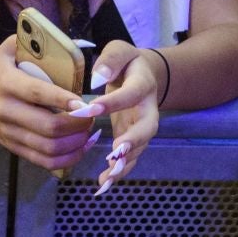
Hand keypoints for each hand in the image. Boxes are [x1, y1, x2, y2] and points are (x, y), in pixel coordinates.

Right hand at [0, 36, 93, 172]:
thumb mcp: (9, 48)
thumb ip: (37, 43)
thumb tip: (78, 43)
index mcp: (7, 83)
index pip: (37, 93)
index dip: (64, 100)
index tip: (86, 103)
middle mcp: (7, 111)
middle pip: (48, 127)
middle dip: (78, 125)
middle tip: (93, 115)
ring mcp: (9, 133)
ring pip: (48, 148)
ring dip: (75, 143)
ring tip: (89, 132)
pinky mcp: (12, 147)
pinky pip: (43, 161)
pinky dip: (66, 159)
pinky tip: (80, 147)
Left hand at [78, 41, 164, 193]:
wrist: (144, 75)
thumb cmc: (127, 62)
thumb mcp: (120, 51)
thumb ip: (111, 60)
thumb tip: (98, 77)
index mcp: (143, 85)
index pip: (130, 94)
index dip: (112, 102)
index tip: (90, 109)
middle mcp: (147, 110)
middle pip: (147, 128)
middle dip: (133, 141)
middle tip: (116, 152)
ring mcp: (141, 128)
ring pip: (139, 150)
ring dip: (124, 165)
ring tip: (106, 178)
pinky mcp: (132, 140)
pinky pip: (129, 159)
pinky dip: (118, 173)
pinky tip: (102, 185)